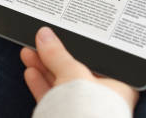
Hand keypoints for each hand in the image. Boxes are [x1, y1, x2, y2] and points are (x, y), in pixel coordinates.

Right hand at [20, 27, 137, 109]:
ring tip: (28, 53)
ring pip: (62, 84)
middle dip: (55, 55)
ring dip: (43, 68)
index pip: (98, 58)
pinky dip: (41, 85)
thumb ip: (58, 54)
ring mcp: (84, 110)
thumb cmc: (89, 111)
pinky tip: (30, 72)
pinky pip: (53, 99)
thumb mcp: (73, 73)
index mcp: (118, 85)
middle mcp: (103, 98)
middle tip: (40, 41)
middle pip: (77, 70)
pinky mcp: (66, 117)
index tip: (63, 36)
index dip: (80, 46)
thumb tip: (45, 36)